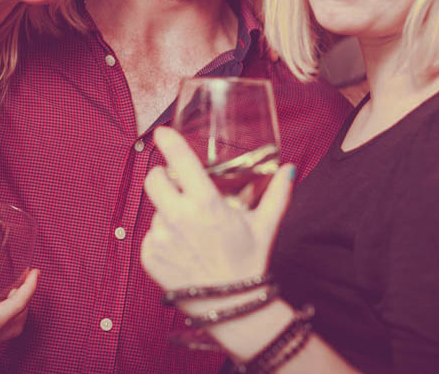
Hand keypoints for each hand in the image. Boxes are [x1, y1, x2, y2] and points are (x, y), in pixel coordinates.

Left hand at [140, 127, 293, 310]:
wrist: (231, 307)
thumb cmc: (248, 263)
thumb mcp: (265, 226)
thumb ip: (277, 194)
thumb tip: (289, 169)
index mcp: (206, 204)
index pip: (180, 161)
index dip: (168, 142)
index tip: (162, 132)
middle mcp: (179, 218)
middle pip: (153, 180)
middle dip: (162, 177)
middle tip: (175, 184)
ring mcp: (161, 238)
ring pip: (155, 210)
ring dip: (168, 213)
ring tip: (191, 232)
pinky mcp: (149, 256)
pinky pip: (150, 235)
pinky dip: (163, 238)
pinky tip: (183, 249)